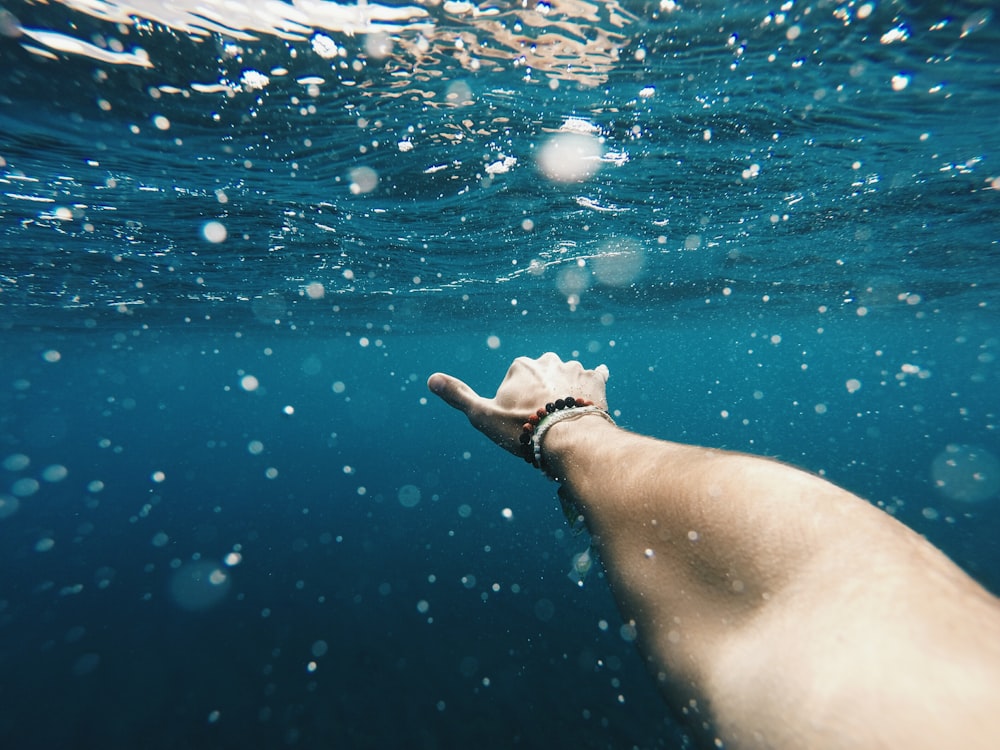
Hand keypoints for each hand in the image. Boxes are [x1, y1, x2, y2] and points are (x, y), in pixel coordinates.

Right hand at [427, 352, 609, 455]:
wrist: (570, 440)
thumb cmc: (524, 430)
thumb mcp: (483, 416)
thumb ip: (458, 396)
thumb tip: (431, 379)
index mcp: (521, 365)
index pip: (515, 382)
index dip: (516, 404)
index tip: (520, 422)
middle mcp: (548, 360)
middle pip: (541, 378)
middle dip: (541, 396)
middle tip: (542, 424)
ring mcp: (575, 368)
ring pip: (567, 378)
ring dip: (566, 393)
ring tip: (566, 422)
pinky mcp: (597, 380)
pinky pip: (596, 377)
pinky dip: (594, 385)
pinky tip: (592, 396)